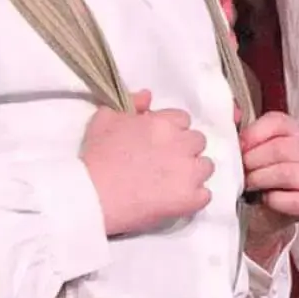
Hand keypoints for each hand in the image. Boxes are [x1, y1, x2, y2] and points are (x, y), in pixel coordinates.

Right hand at [80, 90, 213, 235]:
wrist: (92, 195)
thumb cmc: (96, 156)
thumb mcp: (105, 119)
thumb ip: (131, 103)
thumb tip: (148, 96)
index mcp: (164, 123)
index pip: (182, 120)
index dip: (171, 130)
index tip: (159, 142)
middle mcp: (182, 144)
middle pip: (197, 141)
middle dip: (184, 149)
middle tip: (164, 162)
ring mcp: (189, 172)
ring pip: (206, 167)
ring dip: (193, 172)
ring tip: (172, 182)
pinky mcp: (191, 198)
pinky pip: (205, 195)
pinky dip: (193, 197)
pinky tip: (176, 200)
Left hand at [239, 110, 298, 261]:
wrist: (264, 214)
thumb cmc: (255, 177)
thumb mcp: (247, 151)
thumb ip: (240, 131)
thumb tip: (232, 113)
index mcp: (291, 131)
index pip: (277, 121)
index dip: (254, 134)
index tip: (240, 148)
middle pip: (279, 148)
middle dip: (252, 161)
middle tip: (241, 172)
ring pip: (284, 172)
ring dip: (259, 180)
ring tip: (249, 185)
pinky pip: (289, 198)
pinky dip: (271, 200)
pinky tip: (265, 200)